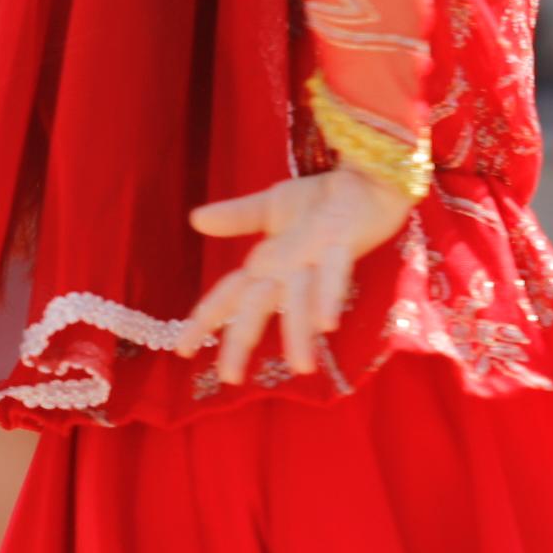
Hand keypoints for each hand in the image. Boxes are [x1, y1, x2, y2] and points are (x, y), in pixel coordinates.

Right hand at [185, 165, 415, 384]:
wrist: (370, 174)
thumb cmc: (323, 199)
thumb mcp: (272, 205)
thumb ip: (237, 217)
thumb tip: (196, 219)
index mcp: (268, 261)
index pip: (230, 295)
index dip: (205, 319)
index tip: (182, 350)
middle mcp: (289, 267)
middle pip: (259, 305)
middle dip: (242, 340)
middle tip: (231, 378)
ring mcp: (317, 256)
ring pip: (301, 299)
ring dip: (299, 333)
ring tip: (301, 368)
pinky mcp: (345, 242)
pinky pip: (336, 272)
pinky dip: (329, 296)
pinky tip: (328, 324)